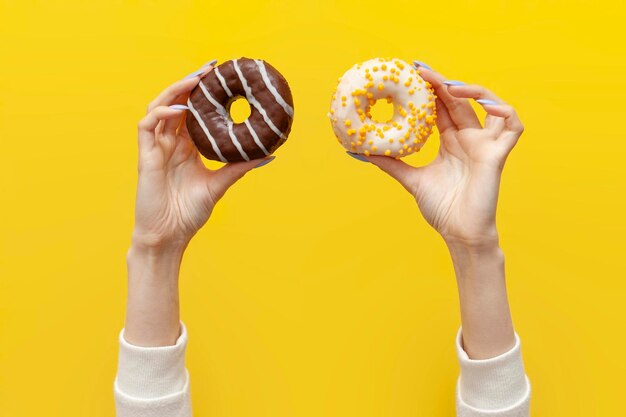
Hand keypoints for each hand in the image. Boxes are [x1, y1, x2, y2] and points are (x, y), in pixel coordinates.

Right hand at [133, 66, 270, 250]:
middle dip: (191, 82)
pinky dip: (163, 113)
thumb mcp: (220, 184)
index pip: (192, 110)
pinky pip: (147, 125)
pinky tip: (180, 109)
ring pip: (160, 106)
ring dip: (176, 90)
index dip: (203, 92)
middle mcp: (170, 142)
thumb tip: (269, 155)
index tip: (222, 77)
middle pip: (176, 102)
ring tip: (196, 79)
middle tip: (211, 68)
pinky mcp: (145, 156)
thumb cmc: (189, 213)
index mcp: (186, 146)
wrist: (169, 236)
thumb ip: (240, 167)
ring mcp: (156, 147)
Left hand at [366, 65, 523, 247]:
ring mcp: (486, 145)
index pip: (442, 107)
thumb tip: (360, 152)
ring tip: (447, 86)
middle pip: (460, 100)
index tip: (411, 73)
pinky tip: (485, 106)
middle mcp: (469, 139)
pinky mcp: (498, 155)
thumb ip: (390, 164)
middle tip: (420, 69)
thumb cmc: (441, 209)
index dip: (430, 89)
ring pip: (489, 105)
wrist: (460, 234)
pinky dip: (504, 111)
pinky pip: (513, 126)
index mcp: (451, 142)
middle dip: (442, 82)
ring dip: (472, 91)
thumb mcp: (411, 180)